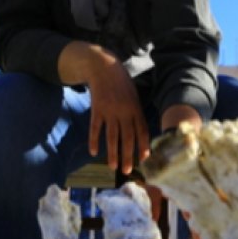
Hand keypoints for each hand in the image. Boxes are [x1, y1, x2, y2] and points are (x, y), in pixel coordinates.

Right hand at [59, 42, 150, 174]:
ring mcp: (110, 110)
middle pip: (128, 137)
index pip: (141, 130)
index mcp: (136, 108)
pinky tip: (93, 151)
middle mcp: (124, 111)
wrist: (104, 68)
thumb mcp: (133, 96)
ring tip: (113, 167)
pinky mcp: (97, 109)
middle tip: (127, 170)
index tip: (144, 159)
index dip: (143, 145)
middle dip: (128, 155)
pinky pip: (95, 127)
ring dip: (112, 153)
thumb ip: (136, 113)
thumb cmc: (121, 84)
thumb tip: (140, 134)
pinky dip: (94, 140)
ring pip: (112, 136)